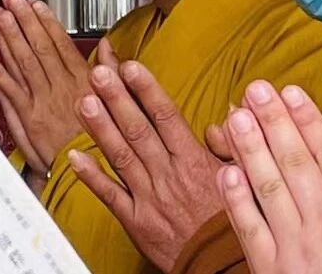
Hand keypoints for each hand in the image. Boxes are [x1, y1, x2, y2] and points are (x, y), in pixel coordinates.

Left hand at [0, 0, 94, 171]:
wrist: (89, 169)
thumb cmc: (102, 138)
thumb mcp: (118, 100)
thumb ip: (111, 70)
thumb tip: (109, 47)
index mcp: (83, 82)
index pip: (61, 44)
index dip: (46, 23)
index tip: (36, 6)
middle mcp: (60, 88)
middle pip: (39, 48)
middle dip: (24, 22)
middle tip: (12, 1)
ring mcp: (41, 102)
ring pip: (23, 64)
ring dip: (10, 38)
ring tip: (0, 16)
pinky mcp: (27, 118)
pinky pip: (9, 91)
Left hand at [66, 61, 223, 270]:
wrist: (222, 261)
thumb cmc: (233, 218)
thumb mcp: (247, 173)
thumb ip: (233, 141)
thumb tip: (231, 112)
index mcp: (195, 161)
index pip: (167, 117)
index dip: (147, 91)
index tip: (132, 68)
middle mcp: (168, 175)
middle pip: (139, 130)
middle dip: (117, 99)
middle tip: (99, 74)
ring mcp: (149, 197)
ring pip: (121, 157)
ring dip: (100, 128)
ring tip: (84, 101)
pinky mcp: (136, 220)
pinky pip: (110, 195)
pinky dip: (91, 176)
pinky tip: (74, 158)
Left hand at [218, 81, 321, 273]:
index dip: (308, 119)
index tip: (292, 92)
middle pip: (294, 160)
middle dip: (272, 121)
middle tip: (255, 88)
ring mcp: (295, 248)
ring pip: (267, 187)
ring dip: (249, 149)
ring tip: (234, 116)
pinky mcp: (272, 271)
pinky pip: (249, 229)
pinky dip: (235, 200)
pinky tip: (225, 172)